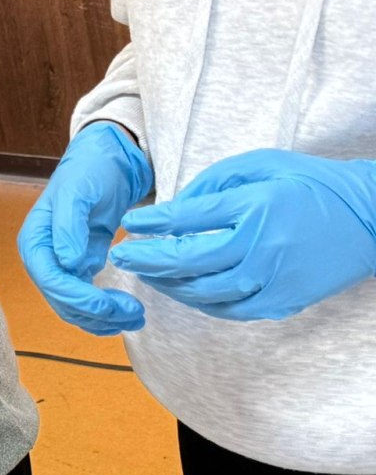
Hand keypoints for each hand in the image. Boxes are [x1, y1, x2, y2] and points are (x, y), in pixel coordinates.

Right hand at [17, 121, 153, 334]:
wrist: (108, 159)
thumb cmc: (91, 170)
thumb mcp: (79, 192)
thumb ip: (69, 227)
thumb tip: (67, 263)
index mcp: (35, 241)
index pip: (50, 280)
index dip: (78, 298)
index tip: (109, 305)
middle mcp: (43, 258)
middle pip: (61, 299)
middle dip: (95, 313)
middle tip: (133, 313)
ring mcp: (60, 265)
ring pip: (73, 306)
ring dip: (101, 318)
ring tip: (135, 318)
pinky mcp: (80, 267)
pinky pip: (86, 298)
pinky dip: (103, 311)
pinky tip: (125, 313)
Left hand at [111, 149, 375, 320]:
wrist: (372, 219)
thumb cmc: (314, 185)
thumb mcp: (264, 165)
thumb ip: (216, 183)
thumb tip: (175, 207)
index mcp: (256, 208)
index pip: (189, 219)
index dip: (153, 223)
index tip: (129, 223)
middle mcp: (260, 248)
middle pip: (188, 262)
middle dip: (148, 260)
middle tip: (122, 255)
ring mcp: (271, 281)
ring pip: (202, 293)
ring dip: (168, 284)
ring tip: (146, 272)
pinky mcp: (280, 302)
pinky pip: (227, 309)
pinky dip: (199, 300)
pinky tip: (183, 289)